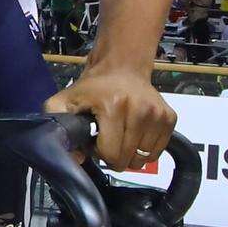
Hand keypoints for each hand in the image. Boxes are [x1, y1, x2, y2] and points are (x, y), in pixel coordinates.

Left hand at [49, 65, 175, 168]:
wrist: (122, 67)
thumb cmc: (93, 88)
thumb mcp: (64, 101)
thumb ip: (57, 125)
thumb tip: (76, 158)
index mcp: (114, 107)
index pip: (110, 153)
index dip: (99, 152)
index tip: (95, 140)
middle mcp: (140, 110)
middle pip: (127, 159)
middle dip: (114, 156)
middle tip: (108, 139)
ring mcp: (158, 114)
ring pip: (143, 158)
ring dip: (130, 154)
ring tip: (121, 137)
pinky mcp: (170, 117)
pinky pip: (157, 152)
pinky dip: (145, 150)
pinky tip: (135, 135)